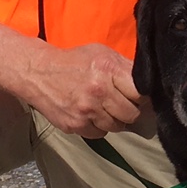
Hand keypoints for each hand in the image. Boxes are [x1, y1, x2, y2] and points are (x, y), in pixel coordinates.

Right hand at [24, 42, 140, 135]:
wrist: (38, 73)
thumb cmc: (74, 62)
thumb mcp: (102, 54)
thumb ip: (125, 67)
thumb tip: (147, 83)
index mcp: (108, 70)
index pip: (141, 93)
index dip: (142, 96)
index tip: (139, 96)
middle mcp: (99, 91)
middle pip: (132, 114)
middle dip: (130, 110)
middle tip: (122, 103)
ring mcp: (86, 111)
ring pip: (117, 126)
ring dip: (115, 120)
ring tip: (105, 108)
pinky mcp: (75, 125)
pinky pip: (100, 134)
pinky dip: (99, 127)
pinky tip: (91, 114)